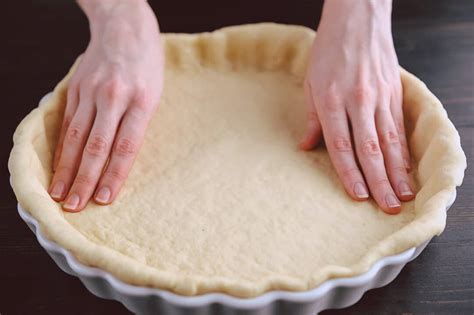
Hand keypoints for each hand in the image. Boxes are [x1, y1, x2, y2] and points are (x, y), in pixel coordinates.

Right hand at [49, 0, 163, 210]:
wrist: (124, 27)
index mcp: (142, 101)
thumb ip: (138, 124)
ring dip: (67, 168)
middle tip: (75, 206)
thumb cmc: (147, 65)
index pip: (126, 146)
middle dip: (85, 179)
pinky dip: (62, 148)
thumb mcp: (155, 93)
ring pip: (77, 137)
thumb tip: (122, 160)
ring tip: (60, 193)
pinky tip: (58, 166)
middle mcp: (114, 97)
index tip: (105, 199)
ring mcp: (91, 92)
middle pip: (97, 146)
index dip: (114, 175)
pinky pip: (67, 123)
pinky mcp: (75, 88)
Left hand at [300, 0, 413, 213]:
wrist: (357, 19)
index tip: (358, 195)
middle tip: (387, 208)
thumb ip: (312, 118)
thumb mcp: (310, 83)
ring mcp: (379, 97)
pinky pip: (399, 127)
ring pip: (389, 141)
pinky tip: (407, 168)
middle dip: (379, 182)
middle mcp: (357, 102)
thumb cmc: (329, 51)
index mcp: (331, 101)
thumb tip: (306, 147)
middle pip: (369, 149)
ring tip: (403, 195)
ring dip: (396, 172)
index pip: (341, 146)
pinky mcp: (393, 93)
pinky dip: (403, 150)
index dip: (349, 173)